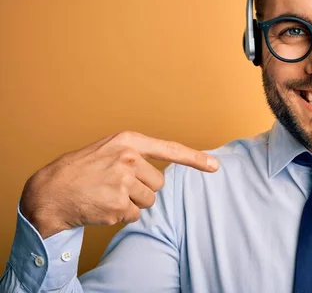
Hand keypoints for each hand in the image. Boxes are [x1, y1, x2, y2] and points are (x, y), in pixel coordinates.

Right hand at [20, 131, 218, 238]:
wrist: (49, 191)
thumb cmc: (81, 170)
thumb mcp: (109, 150)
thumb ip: (136, 155)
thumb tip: (162, 174)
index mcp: (128, 141)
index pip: (170, 149)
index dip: (195, 159)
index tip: (215, 166)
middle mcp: (129, 159)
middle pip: (158, 183)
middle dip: (143, 188)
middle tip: (117, 185)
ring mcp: (123, 182)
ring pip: (148, 201)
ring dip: (132, 203)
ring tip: (108, 194)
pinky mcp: (118, 204)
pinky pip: (134, 215)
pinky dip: (121, 215)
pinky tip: (102, 206)